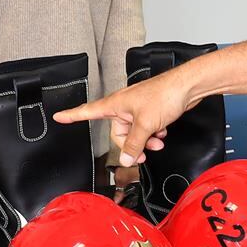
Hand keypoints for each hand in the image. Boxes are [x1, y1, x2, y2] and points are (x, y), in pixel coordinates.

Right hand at [55, 70, 188, 166]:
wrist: (187, 87)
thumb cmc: (164, 94)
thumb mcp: (145, 124)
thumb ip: (134, 145)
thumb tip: (126, 160)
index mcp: (115, 104)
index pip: (87, 111)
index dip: (72, 115)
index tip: (59, 116)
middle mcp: (123, 106)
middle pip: (117, 133)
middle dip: (131, 144)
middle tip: (143, 151)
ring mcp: (137, 109)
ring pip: (134, 133)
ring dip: (145, 141)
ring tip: (157, 141)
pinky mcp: (150, 112)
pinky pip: (145, 129)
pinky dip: (153, 134)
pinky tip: (162, 133)